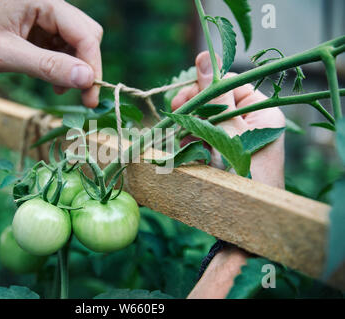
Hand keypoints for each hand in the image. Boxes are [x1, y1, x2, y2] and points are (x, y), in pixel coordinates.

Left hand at [0, 0, 102, 107]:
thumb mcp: (6, 55)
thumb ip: (48, 66)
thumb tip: (87, 79)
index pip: (85, 33)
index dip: (92, 66)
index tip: (91, 97)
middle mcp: (46, 4)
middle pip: (86, 35)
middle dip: (86, 66)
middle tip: (82, 97)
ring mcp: (42, 16)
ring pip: (76, 43)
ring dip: (74, 68)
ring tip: (59, 89)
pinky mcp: (37, 28)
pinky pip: (62, 47)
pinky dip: (62, 66)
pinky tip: (52, 81)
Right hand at [172, 52, 285, 298]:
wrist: (242, 225)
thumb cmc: (240, 177)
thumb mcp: (226, 131)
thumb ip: (215, 95)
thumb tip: (206, 55)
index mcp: (262, 113)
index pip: (230, 84)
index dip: (204, 87)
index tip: (182, 99)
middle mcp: (250, 124)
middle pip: (216, 101)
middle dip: (192, 106)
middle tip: (174, 113)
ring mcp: (235, 141)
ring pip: (205, 120)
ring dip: (186, 125)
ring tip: (174, 136)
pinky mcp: (222, 156)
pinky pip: (202, 138)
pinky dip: (188, 141)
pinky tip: (179, 148)